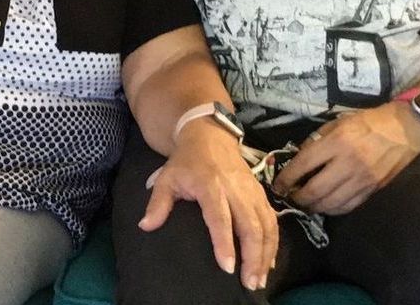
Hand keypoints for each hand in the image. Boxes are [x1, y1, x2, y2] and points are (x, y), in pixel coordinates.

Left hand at [139, 123, 278, 290]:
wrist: (210, 135)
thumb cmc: (186, 162)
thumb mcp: (167, 177)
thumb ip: (158, 203)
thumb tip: (146, 226)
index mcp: (210, 185)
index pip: (220, 218)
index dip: (225, 243)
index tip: (227, 268)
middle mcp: (236, 189)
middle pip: (251, 226)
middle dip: (253, 257)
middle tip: (249, 283)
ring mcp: (252, 191)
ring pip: (266, 225)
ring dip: (265, 254)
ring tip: (259, 280)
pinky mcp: (261, 193)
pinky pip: (272, 220)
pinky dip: (273, 243)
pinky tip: (268, 262)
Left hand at [272, 103, 419, 215]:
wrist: (405, 130)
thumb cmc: (369, 122)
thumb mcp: (339, 122)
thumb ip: (318, 140)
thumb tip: (299, 159)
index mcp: (337, 141)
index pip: (303, 165)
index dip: (286, 178)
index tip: (278, 185)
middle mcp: (348, 163)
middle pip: (314, 190)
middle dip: (297, 198)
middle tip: (291, 197)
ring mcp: (361, 179)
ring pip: (329, 204)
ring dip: (313, 207)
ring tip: (306, 203)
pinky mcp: (372, 190)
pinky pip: (347, 207)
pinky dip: (332, 209)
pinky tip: (326, 205)